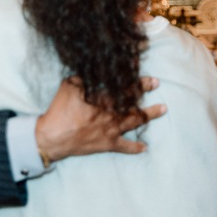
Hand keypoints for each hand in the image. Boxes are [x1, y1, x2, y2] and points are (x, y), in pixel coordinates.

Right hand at [36, 76, 166, 161]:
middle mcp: (112, 113)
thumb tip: (94, 69)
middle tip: (156, 83)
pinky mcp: (107, 144)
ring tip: (163, 108)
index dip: (136, 77)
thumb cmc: (60, 110)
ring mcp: (111, 130)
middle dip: (145, 90)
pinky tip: (145, 148)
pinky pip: (124, 147)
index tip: (143, 69)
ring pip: (135, 121)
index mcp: (104, 99)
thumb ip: (85, 77)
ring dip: (150, 114)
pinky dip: (134, 148)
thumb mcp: (70, 86)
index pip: (124, 86)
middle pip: (133, 100)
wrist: (52, 137)